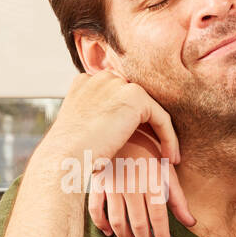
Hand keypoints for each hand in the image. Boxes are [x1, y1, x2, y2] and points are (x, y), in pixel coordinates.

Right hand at [41, 70, 181, 167]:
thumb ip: (96, 120)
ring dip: (162, 134)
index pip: (117, 95)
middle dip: (148, 124)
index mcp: (85, 82)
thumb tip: (110, 132)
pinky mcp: (134, 96)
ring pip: (151, 109)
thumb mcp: (81, 130)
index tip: (139, 142)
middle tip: (158, 149)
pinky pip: (162, 118)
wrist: (64, 158)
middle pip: (135, 99)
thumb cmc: (70, 154)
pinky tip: (171, 158)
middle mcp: (101, 77)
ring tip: (167, 158)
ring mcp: (117, 84)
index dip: (130, 120)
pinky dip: (169, 139)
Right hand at [88, 123, 194, 236]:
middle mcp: (132, 184)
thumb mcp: (166, 171)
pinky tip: (109, 233)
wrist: (121, 125)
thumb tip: (191, 223)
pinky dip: (101, 224)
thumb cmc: (148, 150)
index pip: (159, 216)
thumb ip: (177, 198)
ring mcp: (112, 184)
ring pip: (117, 220)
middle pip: (138, 222)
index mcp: (151, 180)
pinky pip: (95, 209)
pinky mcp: (98, 183)